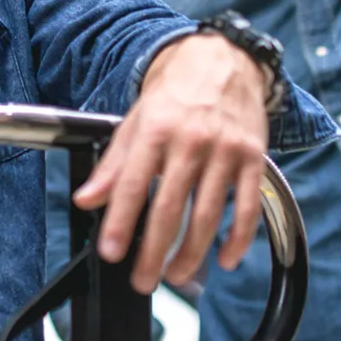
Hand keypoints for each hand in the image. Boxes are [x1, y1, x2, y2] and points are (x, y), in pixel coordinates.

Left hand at [74, 33, 270, 293]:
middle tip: (143, 280)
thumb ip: (113, 164)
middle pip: (170, 207)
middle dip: (154, 252)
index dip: (120, 221)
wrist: (223, 59)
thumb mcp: (136, 120)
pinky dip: (237, 239)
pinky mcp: (253, 158)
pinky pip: (247, 207)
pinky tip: (223, 259)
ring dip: (191, 253)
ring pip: (208, 214)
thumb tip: (87, 199)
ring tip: (176, 275)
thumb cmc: (175, 92)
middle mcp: (192, 140)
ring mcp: (225, 150)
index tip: (111, 252)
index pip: (133, 184)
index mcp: (156, 129)